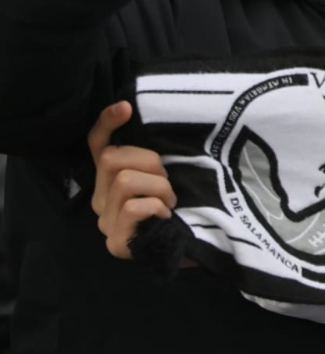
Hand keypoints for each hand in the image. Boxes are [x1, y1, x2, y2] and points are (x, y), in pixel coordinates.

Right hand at [89, 101, 175, 259]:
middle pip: (112, 159)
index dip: (106, 123)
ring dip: (158, 188)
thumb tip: (147, 125)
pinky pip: (135, 207)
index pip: (97, 145)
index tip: (126, 107)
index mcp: (110, 181)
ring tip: (170, 203)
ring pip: (124, 180)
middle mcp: (101, 201)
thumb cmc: (184, 208)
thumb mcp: (168, 173)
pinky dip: (157, 208)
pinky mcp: (117, 243)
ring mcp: (106, 223)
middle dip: (149, 162)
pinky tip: (165, 219)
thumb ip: (152, 157)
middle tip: (167, 183)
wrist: (198, 247)